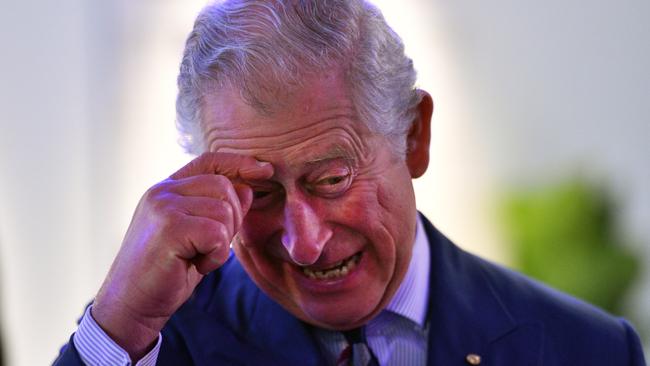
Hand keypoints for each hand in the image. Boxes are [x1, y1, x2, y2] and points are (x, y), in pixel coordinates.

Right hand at [91, 152, 272, 359]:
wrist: (133, 304)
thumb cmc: (168, 271)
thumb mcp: (199, 236)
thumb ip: (219, 211)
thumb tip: (248, 188)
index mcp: (167, 189)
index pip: (209, 161)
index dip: (240, 162)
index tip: (265, 171)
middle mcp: (162, 191)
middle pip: (223, 186)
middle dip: (231, 219)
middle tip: (210, 247)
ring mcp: (163, 206)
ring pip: (224, 210)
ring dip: (222, 242)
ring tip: (198, 257)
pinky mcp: (169, 227)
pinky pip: (216, 233)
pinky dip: (215, 256)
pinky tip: (194, 265)